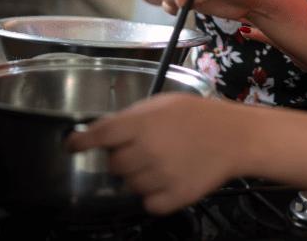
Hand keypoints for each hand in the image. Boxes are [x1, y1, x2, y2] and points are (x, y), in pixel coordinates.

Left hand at [65, 94, 241, 213]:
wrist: (235, 137)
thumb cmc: (199, 115)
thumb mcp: (163, 103)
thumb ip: (133, 118)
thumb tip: (106, 131)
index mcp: (141, 124)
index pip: (99, 135)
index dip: (80, 142)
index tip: (72, 145)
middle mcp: (146, 151)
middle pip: (113, 165)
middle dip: (122, 158)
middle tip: (141, 150)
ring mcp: (159, 177)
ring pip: (130, 185)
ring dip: (139, 176)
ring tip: (162, 161)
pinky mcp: (172, 198)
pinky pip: (148, 203)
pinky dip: (154, 195)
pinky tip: (169, 178)